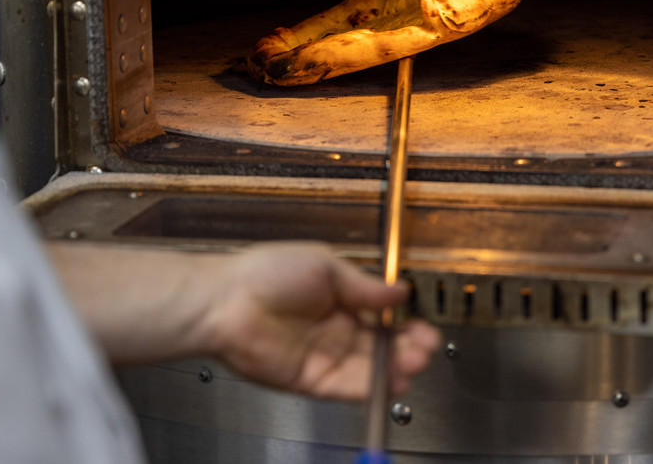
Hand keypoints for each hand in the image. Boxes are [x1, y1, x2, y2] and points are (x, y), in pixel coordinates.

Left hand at [47, 240, 440, 401]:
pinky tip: (394, 380)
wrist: (226, 300)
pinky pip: (349, 387)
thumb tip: (398, 289)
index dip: (405, 321)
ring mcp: (324, 356)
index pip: (382, 315)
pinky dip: (373, 386)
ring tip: (416, 361)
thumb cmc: (264, 273)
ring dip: (397, 367)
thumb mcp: (324, 265)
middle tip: (426, 345)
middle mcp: (335, 330)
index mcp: (339, 298)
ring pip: (370, 369)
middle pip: (381, 345)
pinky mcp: (312, 380)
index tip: (423, 323)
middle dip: (408, 347)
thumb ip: (364, 285)